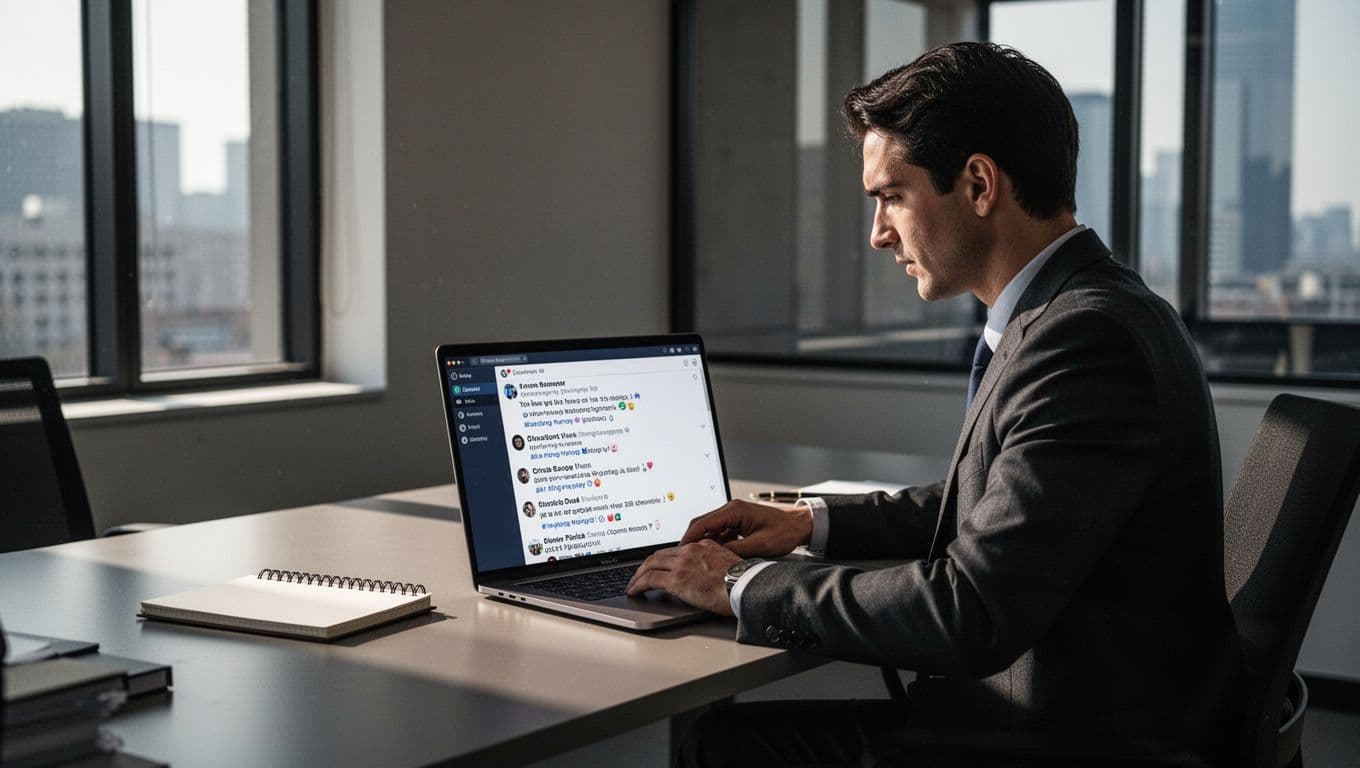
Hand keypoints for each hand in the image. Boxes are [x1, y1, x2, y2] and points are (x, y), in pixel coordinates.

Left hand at [625, 539, 740, 615]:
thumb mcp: (729, 565)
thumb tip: (708, 577)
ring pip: (650, 564)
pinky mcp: (677, 580)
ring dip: (638, 575)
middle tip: (639, 575)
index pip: (677, 550)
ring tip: (633, 585)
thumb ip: (715, 565)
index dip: (664, 558)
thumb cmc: (744, 582)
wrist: (746, 587)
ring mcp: (682, 564)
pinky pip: (649, 580)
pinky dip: (638, 585)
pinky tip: (634, 591)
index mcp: (705, 546)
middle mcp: (691, 551)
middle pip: (660, 555)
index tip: (658, 566)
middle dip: (647, 565)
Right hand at [680, 499, 811, 557]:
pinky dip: (714, 542)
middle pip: (702, 523)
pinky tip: (714, 554)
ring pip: (710, 528)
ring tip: (696, 558)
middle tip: (682, 556)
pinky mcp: (738, 520)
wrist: (800, 525)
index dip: (689, 538)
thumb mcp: (759, 546)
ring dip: (703, 542)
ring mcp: (734, 514)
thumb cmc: (784, 532)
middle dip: (691, 540)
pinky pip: (720, 530)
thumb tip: (714, 558)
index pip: (703, 523)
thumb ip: (734, 551)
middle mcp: (731, 509)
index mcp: (735, 511)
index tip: (679, 550)